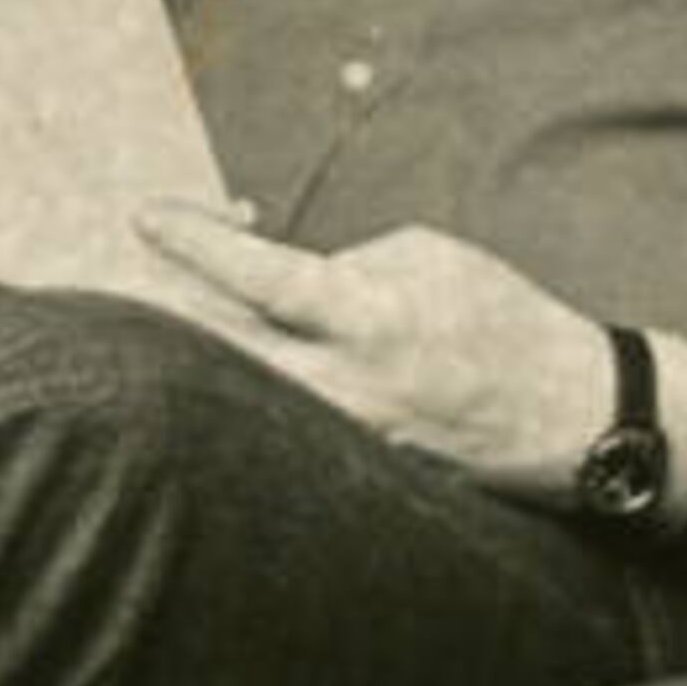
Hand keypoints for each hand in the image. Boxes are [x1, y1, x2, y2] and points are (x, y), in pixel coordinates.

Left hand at [135, 208, 615, 502]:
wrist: (569, 418)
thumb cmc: (501, 320)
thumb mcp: (428, 258)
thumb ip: (342, 263)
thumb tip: (274, 278)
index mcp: (367, 318)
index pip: (258, 277)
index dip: (195, 245)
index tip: (145, 216)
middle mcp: (342, 387)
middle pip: (221, 346)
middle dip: (165, 305)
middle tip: (118, 271)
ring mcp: (340, 436)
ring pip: (237, 392)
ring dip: (194, 352)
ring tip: (148, 317)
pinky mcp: (347, 469)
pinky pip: (273, 423)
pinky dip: (241, 392)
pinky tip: (216, 372)